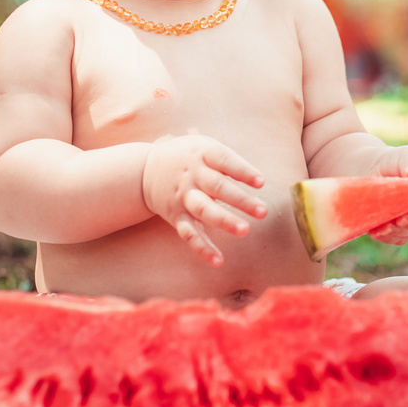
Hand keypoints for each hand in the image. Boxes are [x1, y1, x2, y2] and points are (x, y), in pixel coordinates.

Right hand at [142, 135, 266, 265]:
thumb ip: (228, 160)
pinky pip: (189, 233)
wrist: (145, 171)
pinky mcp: (176, 216)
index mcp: (202, 154)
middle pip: (218, 187)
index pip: (224, 160)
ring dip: (224, 221)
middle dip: (241, 200)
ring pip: (203, 210)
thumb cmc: (188, 157)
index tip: (261, 182)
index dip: (243, 171)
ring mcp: (183, 197)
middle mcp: (192, 176)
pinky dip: (202, 247)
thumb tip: (259, 178)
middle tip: (263, 211)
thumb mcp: (204, 146)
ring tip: (244, 230)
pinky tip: (217, 260)